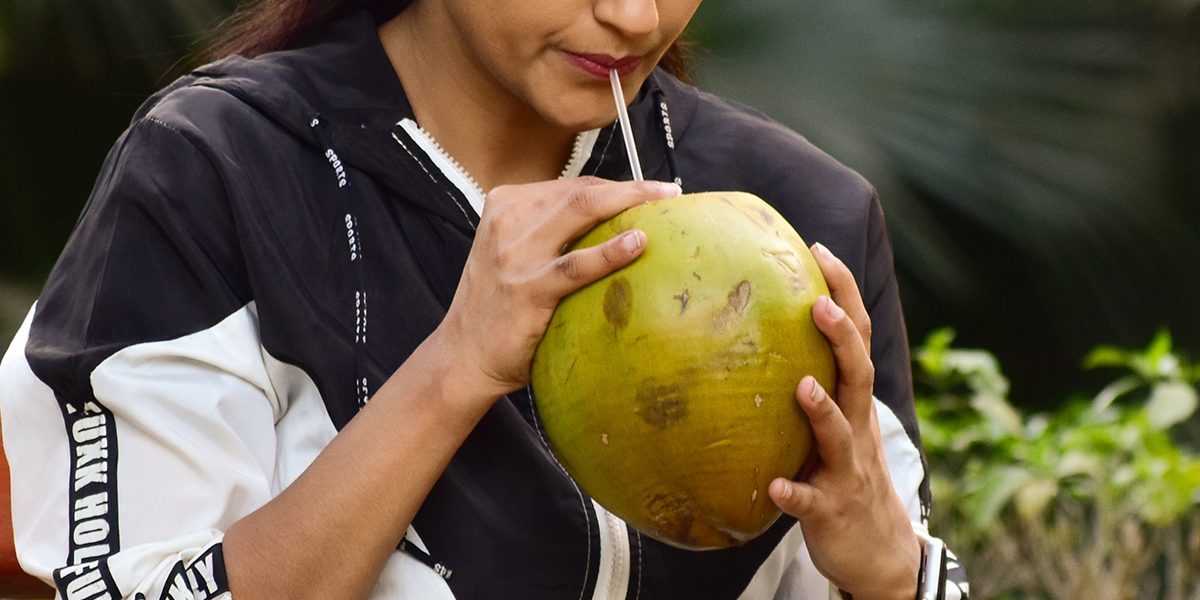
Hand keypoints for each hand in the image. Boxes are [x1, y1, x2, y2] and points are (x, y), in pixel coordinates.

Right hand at [438, 176, 680, 409]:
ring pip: (581, 212)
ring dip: (629, 205)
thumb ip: (550, 231)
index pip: (573, 187)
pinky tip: (638, 243)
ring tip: (664, 206)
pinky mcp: (527, 290)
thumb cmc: (501, 304)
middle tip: (668, 192)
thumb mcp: (515, 252)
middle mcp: (507, 222)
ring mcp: (515, 255)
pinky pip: (576, 265)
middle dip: (631, 189)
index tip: (651, 193)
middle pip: (582, 193)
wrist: (464, 355)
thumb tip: (616, 222)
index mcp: (505, 205)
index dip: (617, 187)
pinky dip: (610, 251)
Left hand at [768, 243, 919, 599]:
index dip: (844, 293)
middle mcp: (856, 428)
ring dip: (822, 411)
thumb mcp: (832, 426)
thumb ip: (806, 384)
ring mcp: (845, 469)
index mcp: (853, 402)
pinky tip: (774, 485)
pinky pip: (809, 500)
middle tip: (818, 305)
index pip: (856, 337)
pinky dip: (794, 492)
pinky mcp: (830, 509)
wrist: (880, 552)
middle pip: (857, 374)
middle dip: (842, 338)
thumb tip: (749, 334)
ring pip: (839, 435)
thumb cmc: (842, 476)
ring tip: (802, 387)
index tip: (819, 250)